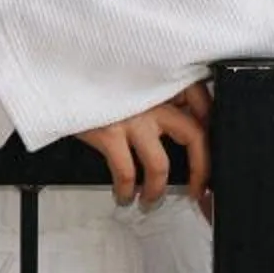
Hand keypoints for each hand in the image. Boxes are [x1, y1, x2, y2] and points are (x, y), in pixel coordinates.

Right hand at [75, 85, 209, 210]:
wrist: (62, 71)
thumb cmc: (101, 79)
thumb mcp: (139, 78)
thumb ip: (163, 95)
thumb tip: (187, 129)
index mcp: (165, 80)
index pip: (204, 107)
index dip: (211, 137)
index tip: (211, 158)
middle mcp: (154, 96)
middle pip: (194, 136)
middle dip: (201, 171)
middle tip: (197, 189)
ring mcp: (133, 115)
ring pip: (160, 165)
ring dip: (157, 191)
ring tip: (150, 200)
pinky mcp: (109, 132)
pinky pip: (127, 173)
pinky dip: (126, 191)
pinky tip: (124, 195)